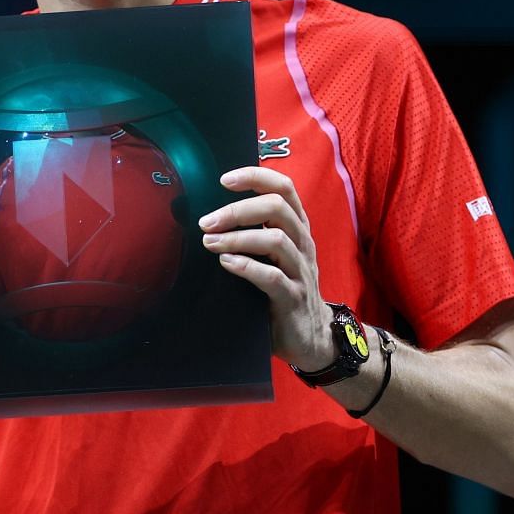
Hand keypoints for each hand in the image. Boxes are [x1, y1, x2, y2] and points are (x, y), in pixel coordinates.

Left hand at [198, 167, 333, 370]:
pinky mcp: (293, 297)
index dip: (256, 177)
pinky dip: (247, 267)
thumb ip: (249, 233)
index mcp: (296, 227)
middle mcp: (302, 243)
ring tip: (210, 242)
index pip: (283, 188)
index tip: (223, 180)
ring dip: (237, 238)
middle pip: (277, 208)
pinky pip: (272, 277)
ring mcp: (300, 270)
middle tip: (207, 221)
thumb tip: (204, 217)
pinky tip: (226, 264)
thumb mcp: (270, 255)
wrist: (310, 336)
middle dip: (238, 209)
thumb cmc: (281, 288)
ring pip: (275, 240)